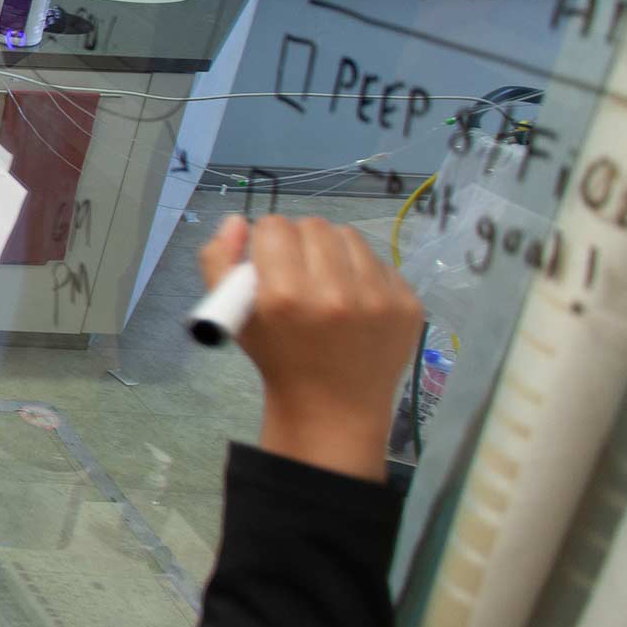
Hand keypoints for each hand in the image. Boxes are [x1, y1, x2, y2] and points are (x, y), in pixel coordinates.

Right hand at [199, 215, 422, 480]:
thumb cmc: (277, 357)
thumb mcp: (232, 316)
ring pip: (349, 235)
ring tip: (328, 281)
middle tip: (299, 269)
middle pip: (313, 225)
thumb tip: (237, 221)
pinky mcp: (408, 304)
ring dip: (333, 251)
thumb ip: (218, 262)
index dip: (266, 241)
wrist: (333, 406)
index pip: (274, 226)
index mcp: (284, 296)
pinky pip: (381, 260)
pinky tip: (355, 299)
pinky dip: (363, 272)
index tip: (270, 262)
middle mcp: (334, 293)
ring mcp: (378, 299)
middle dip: (300, 241)